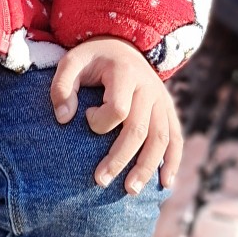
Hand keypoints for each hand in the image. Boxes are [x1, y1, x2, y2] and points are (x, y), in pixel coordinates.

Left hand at [51, 38, 182, 194]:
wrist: (123, 45)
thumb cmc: (92, 59)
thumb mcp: (72, 62)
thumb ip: (62, 87)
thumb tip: (64, 119)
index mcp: (125, 74)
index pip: (118, 109)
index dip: (100, 121)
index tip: (85, 118)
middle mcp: (149, 88)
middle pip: (139, 130)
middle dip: (120, 159)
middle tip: (100, 181)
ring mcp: (162, 101)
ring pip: (161, 139)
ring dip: (147, 167)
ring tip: (130, 191)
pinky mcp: (168, 110)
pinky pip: (175, 138)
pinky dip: (172, 161)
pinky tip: (165, 184)